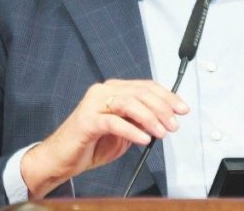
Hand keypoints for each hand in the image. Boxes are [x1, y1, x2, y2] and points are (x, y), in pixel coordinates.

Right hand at [20, 79, 188, 197]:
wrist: (61, 157)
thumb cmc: (90, 143)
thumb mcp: (123, 132)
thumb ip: (139, 122)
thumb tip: (164, 119)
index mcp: (112, 91)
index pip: (145, 86)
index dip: (167, 96)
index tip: (182, 109)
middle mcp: (102, 92)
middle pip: (139, 92)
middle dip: (162, 108)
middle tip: (173, 124)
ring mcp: (92, 105)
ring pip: (128, 103)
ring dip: (149, 117)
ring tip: (161, 132)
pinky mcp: (86, 121)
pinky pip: (113, 122)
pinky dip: (131, 131)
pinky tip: (143, 139)